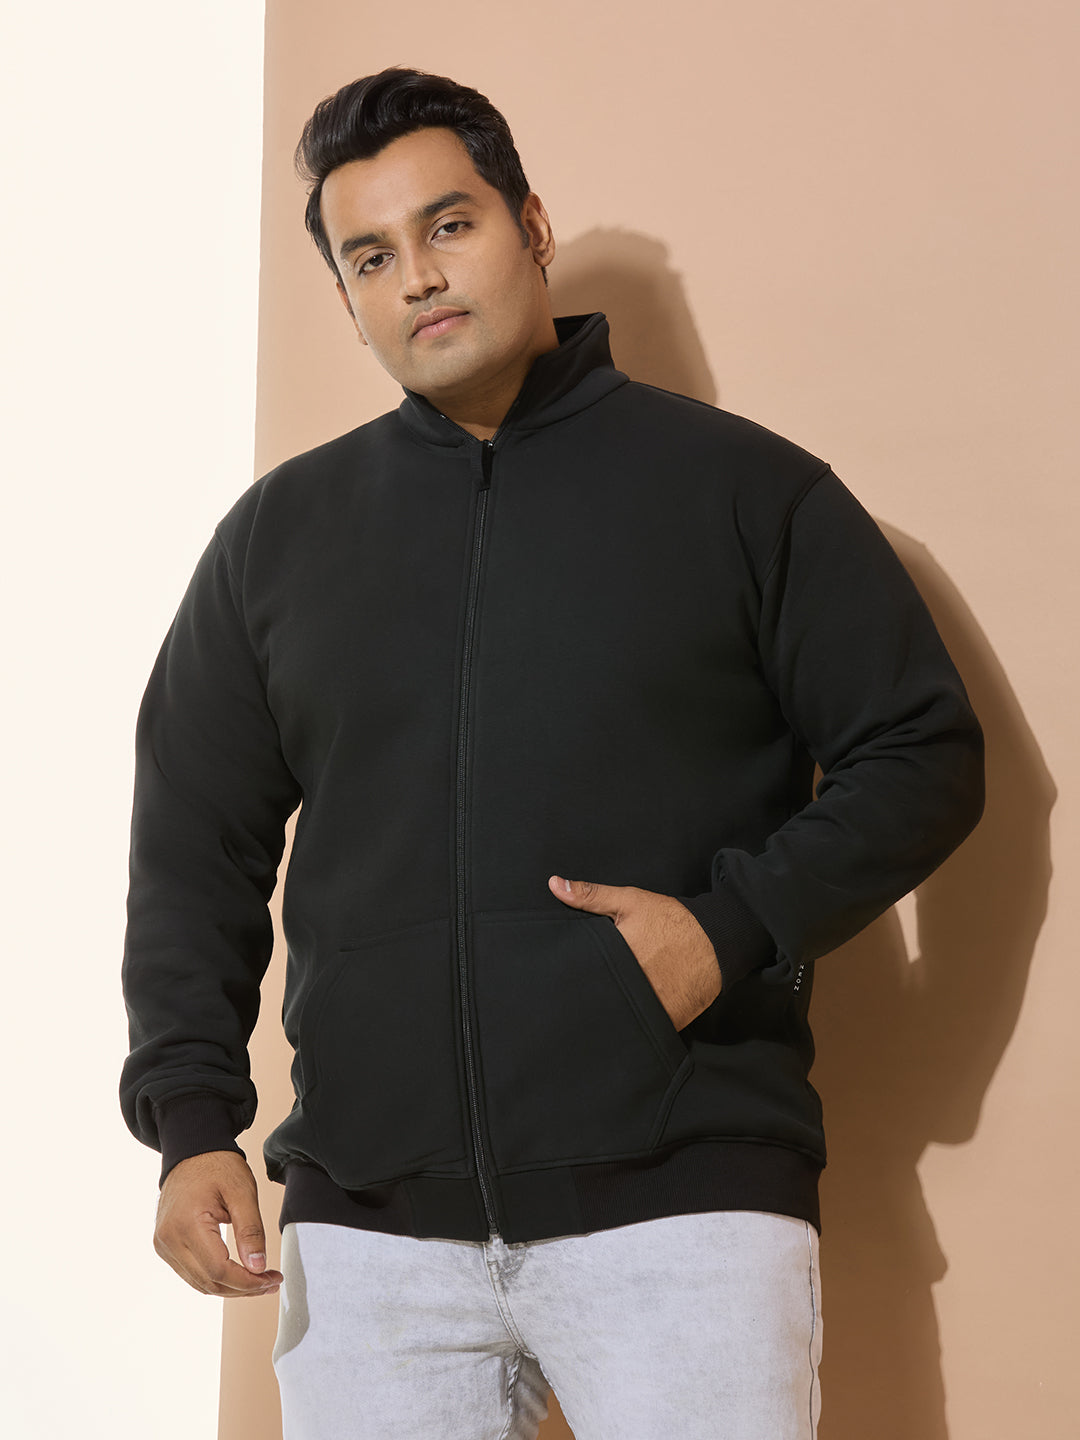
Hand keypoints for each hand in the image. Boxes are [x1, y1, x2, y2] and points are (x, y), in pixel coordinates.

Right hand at [154, 1150, 282, 1297]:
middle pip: (208, 1281)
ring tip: (259, 1280)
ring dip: (230, 1287)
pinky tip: (237, 1272)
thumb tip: (258, 1267)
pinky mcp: (165, 1245)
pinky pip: (191, 1273)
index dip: (247, 1282)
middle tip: (271, 1281)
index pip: (218, 1270)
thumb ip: (251, 1230)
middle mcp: (168, 1239)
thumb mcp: (242, 1192)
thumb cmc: (217, 1166)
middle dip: (243, 1288)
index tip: (272, 1278)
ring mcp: (163, 1244)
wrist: (192, 1151)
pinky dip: (214, 1277)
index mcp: (186, 1224)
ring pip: (199, 1282)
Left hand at [549, 875, 720, 1029]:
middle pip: (597, 997)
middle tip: (578, 995)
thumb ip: (590, 895)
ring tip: (601, 1008)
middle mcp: (631, 983)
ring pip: (617, 1016)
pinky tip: (627, 1016)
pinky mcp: (666, 1019)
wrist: (716, 940)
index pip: (579, 972)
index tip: (560, 979)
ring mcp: (650, 1005)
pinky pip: (642, 1027)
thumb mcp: (630, 901)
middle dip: (587, 996)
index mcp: (616, 955)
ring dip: (610, 1011)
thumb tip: (554, 885)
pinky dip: (633, 1023)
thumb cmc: (671, 920)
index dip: (568, 976)